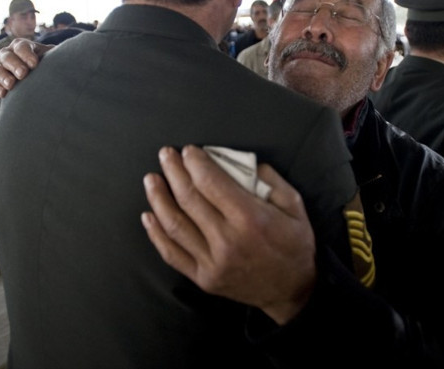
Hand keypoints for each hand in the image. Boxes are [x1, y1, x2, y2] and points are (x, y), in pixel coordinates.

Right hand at [0, 38, 53, 97]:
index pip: (21, 46)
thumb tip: (72, 55)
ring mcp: (1, 67)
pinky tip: (3, 94)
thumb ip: (58, 55)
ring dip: (3, 76)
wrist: (39, 78)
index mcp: (22, 45)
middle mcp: (9, 54)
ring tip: (11, 85)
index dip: (26, 54)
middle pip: (7, 56)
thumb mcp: (52, 57)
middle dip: (14, 64)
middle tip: (23, 74)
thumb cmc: (47, 65)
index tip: (35, 64)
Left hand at [141, 145, 315, 324]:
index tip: (188, 151)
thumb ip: (270, 180)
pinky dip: (156, 234)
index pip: (211, 183)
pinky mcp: (203, 278)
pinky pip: (172, 254)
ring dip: (158, 198)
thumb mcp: (295, 206)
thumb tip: (239, 161)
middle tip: (165, 154)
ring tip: (151, 180)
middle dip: (174, 172)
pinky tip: (149, 215)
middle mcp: (227, 240)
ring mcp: (212, 262)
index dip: (195, 163)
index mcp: (250, 219)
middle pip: (189, 199)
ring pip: (175, 225)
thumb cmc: (295, 245)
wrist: (293, 292)